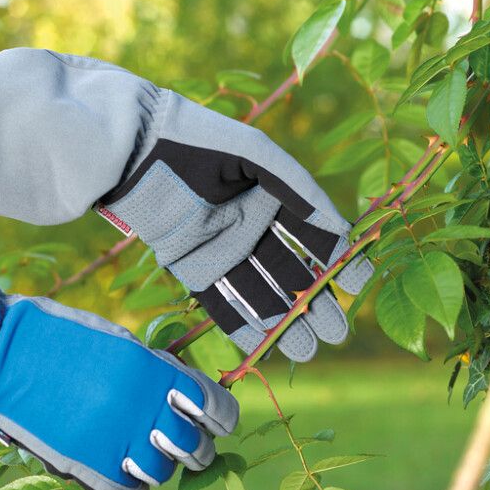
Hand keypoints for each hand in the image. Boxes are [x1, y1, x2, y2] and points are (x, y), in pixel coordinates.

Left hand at [0, 50, 372, 361]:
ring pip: (260, 292)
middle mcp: (250, 223)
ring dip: (285, 320)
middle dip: (315, 302)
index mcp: (271, 192)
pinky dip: (243, 323)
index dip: (338, 258)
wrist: (130, 148)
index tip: (359, 283)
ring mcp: (220, 246)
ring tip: (310, 350)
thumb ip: (298, 188)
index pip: (314, 232)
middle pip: (290, 270)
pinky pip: (221, 300)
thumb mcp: (256, 155)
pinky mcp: (189, 265)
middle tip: (336, 333)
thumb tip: (340, 228)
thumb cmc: (195, 139)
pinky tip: (267, 345)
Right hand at [0, 262, 238, 489]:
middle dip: (194, 447)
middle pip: (194, 446)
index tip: (217, 422)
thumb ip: (155, 370)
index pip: (214, 407)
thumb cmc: (58, 337)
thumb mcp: (117, 341)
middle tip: (186, 445)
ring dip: (160, 466)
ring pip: (163, 472)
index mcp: (153, 371)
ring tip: (147, 456)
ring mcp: (113, 440)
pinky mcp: (85, 465)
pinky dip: (136, 489)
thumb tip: (186, 394)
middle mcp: (141, 408)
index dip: (221, 419)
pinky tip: (133, 480)